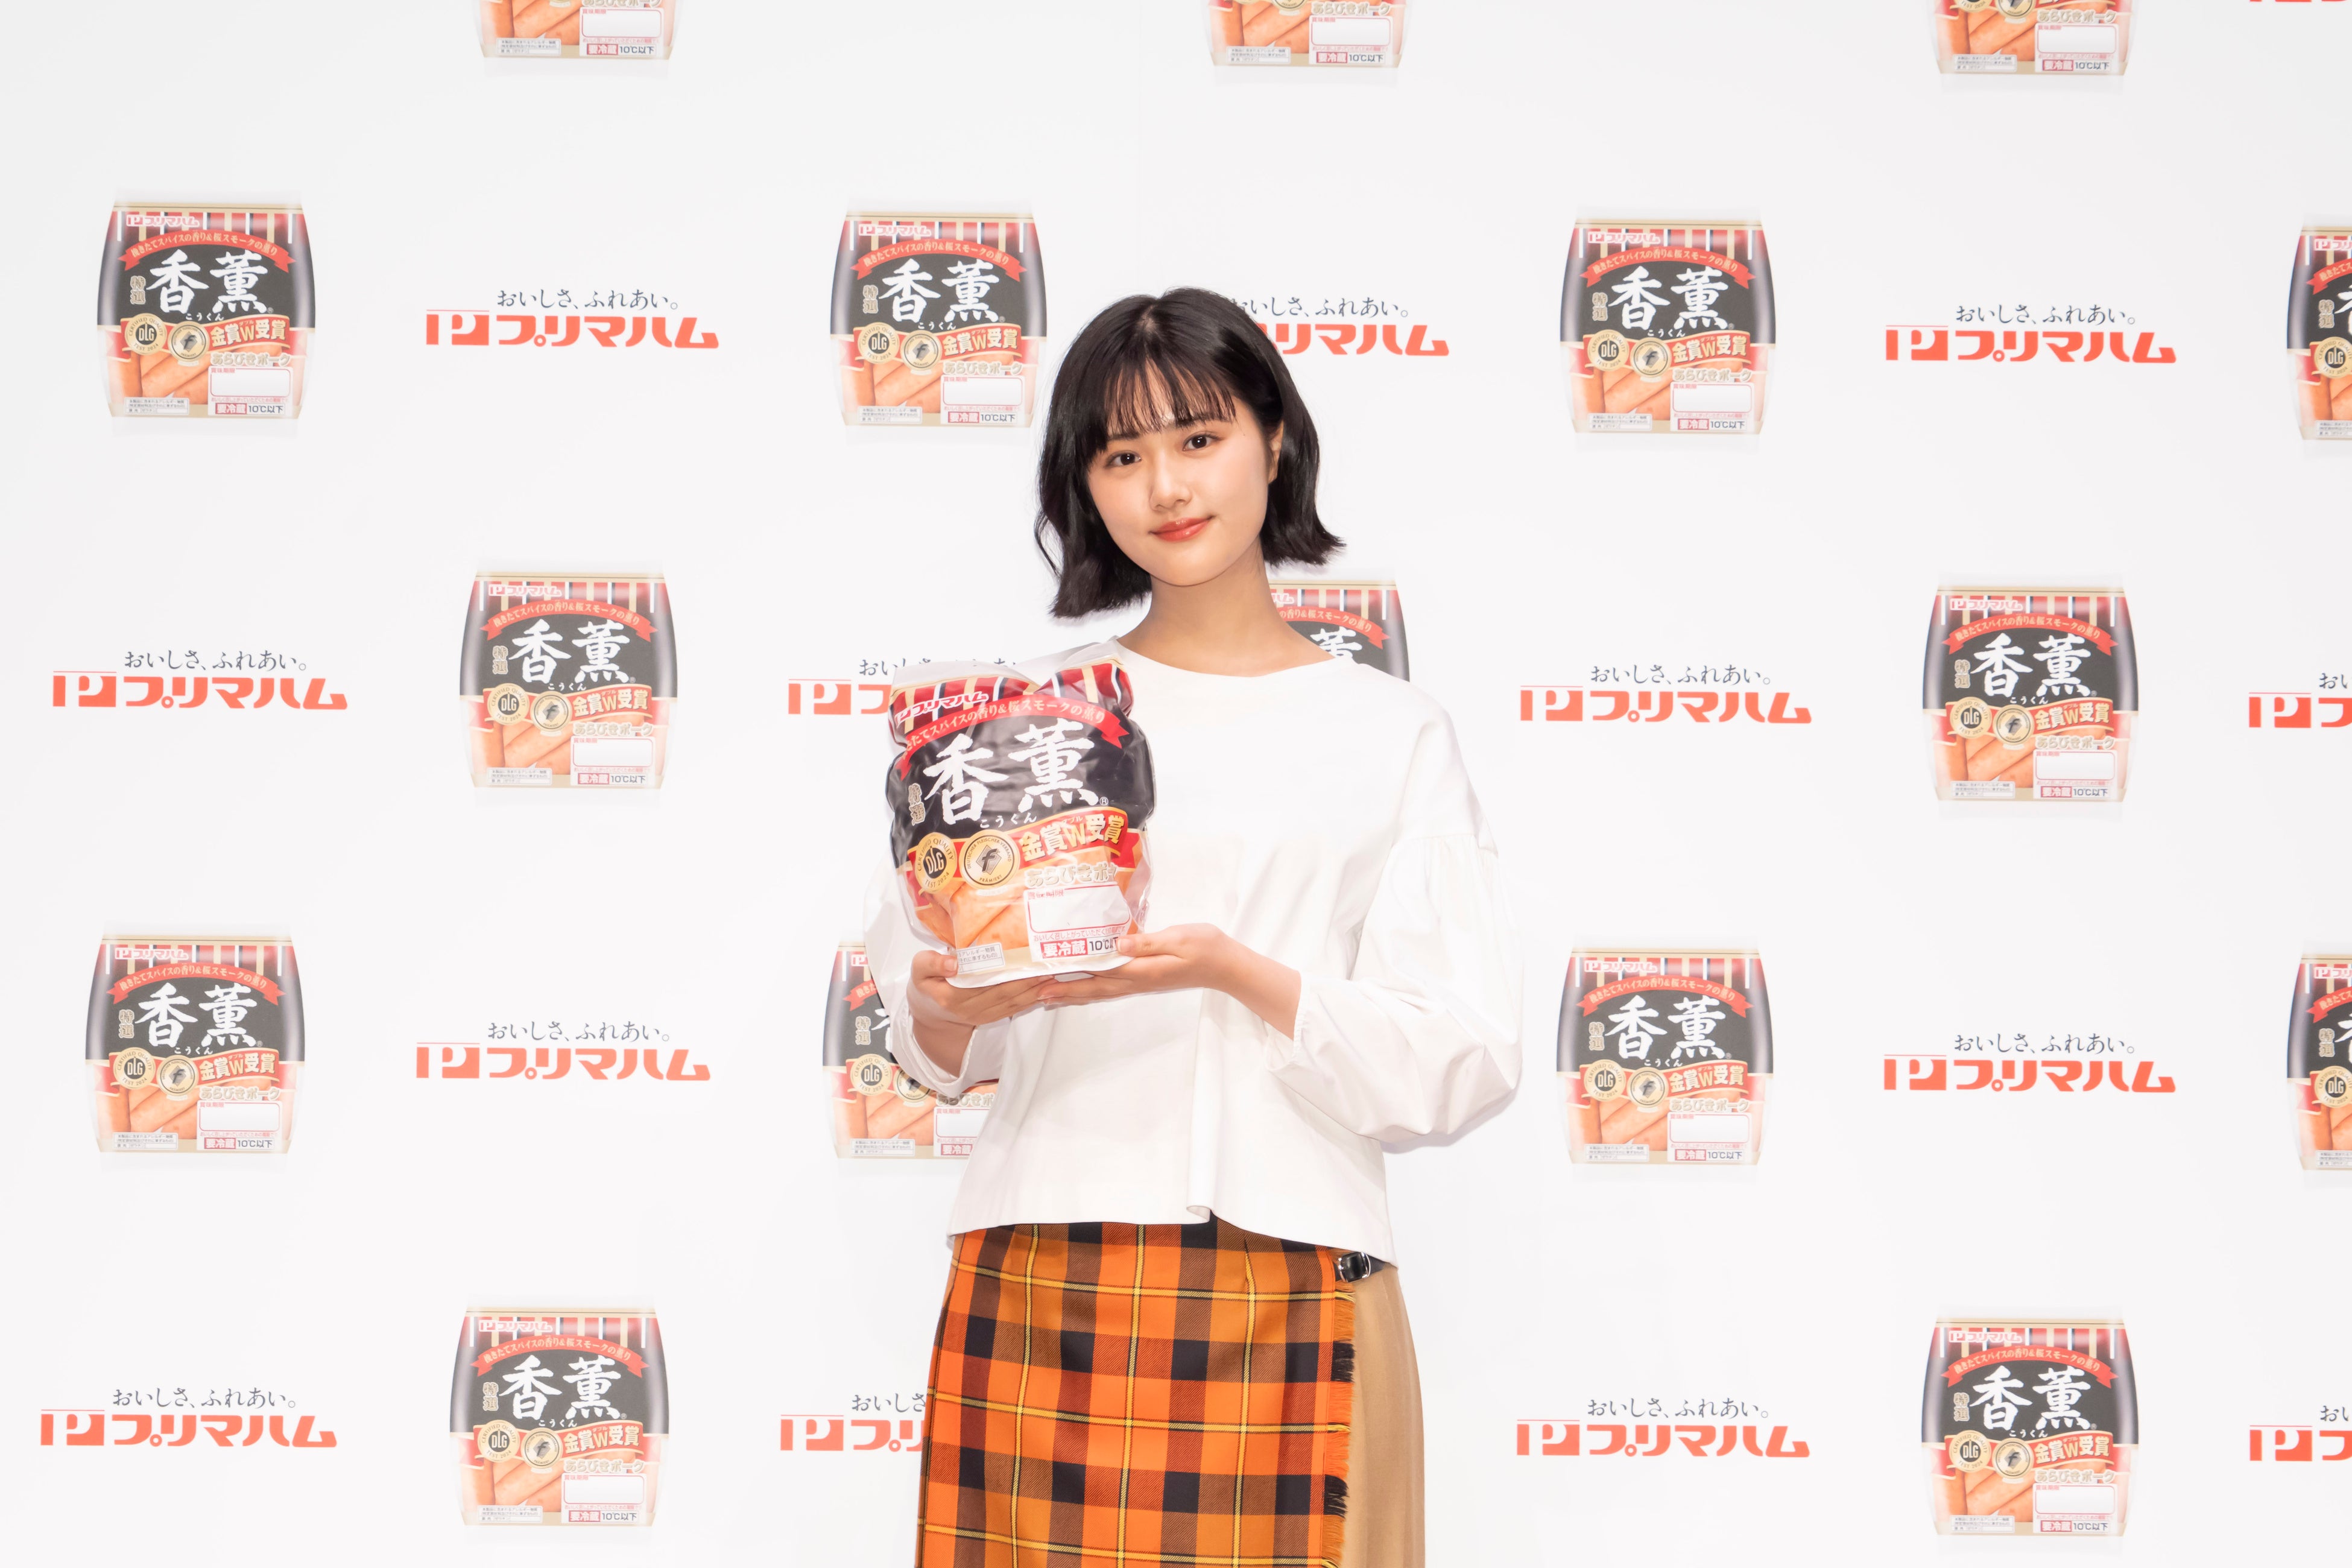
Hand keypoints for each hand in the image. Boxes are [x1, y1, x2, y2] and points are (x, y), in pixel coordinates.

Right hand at [907, 950, 1054, 1077]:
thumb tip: (954, 963)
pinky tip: (1044, 990)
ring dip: (1034, 991)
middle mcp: (969, 1009)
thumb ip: (932, 963)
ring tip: (1052, 975)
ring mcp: (980, 1016)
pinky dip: (1030, 1000)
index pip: (985, 982)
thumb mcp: (919, 969)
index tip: (1027, 959)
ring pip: (1012, 1003)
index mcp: (952, 996)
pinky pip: (1012, 1009)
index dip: (1008, 973)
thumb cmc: (926, 984)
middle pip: (1004, 993)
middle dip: (1029, 980)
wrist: (928, 1012)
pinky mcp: (989, 1018)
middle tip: (1048, 964)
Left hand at [1039, 925, 1301, 1034]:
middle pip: (1096, 988)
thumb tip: (1116, 945)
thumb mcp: (1177, 938)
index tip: (1049, 978)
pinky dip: (1093, 989)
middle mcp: (1139, 980)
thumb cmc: (1206, 947)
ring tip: (1051, 996)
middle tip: (1037, 994)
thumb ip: (1146, 942)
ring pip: (1102, 991)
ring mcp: (1143, 982)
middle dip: (1067, 991)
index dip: (1073, 976)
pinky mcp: (1147, 979)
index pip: (1101, 973)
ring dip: (1076, 993)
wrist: (1227, 966)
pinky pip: (1113, 987)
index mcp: (1143, 970)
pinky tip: (1084, 987)